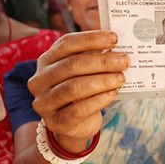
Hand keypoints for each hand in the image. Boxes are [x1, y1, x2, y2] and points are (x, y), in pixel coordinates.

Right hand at [27, 31, 127, 150]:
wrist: (76, 124)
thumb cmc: (83, 91)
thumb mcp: (85, 71)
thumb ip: (95, 57)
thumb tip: (116, 45)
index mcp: (46, 60)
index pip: (66, 43)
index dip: (91, 39)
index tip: (114, 38)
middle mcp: (40, 80)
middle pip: (71, 65)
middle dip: (102, 61)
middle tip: (124, 61)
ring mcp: (44, 102)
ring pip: (73, 87)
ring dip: (102, 81)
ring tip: (121, 78)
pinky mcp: (55, 121)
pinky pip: (78, 110)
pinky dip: (98, 100)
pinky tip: (113, 94)